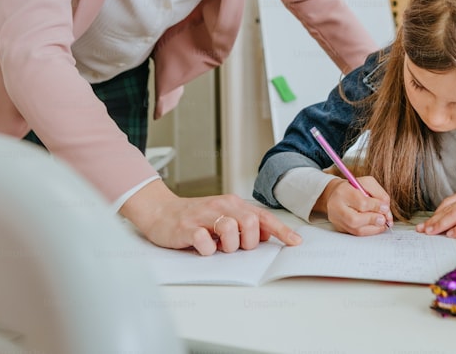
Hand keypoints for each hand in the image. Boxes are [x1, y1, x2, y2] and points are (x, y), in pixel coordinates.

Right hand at [120, 180, 301, 254]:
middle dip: (248, 242)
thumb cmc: (195, 217)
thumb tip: (267, 234)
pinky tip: (201, 246)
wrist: (160, 212)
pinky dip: (207, 251)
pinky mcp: (188, 228)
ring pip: (231, 231)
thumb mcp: (223, 216)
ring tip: (217, 245)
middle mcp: (221, 207)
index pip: (263, 217)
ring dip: (228, 247)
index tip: (295, 242)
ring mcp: (204, 217)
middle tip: (235, 246)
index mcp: (233, 204)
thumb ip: (244, 223)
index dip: (282, 231)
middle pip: (250, 224)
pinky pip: (206, 244)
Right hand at [317, 176, 392, 235]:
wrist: (336, 194)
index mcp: (343, 191)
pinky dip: (369, 231)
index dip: (376, 207)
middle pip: (354, 219)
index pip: (361, 202)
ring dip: (373, 228)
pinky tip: (376, 226)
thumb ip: (379, 194)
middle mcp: (336, 207)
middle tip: (384, 219)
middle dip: (373, 220)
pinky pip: (356, 234)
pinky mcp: (340, 228)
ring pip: (356, 230)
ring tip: (383, 223)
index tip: (385, 208)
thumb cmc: (353, 188)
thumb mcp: (367, 183)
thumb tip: (385, 209)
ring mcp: (337, 219)